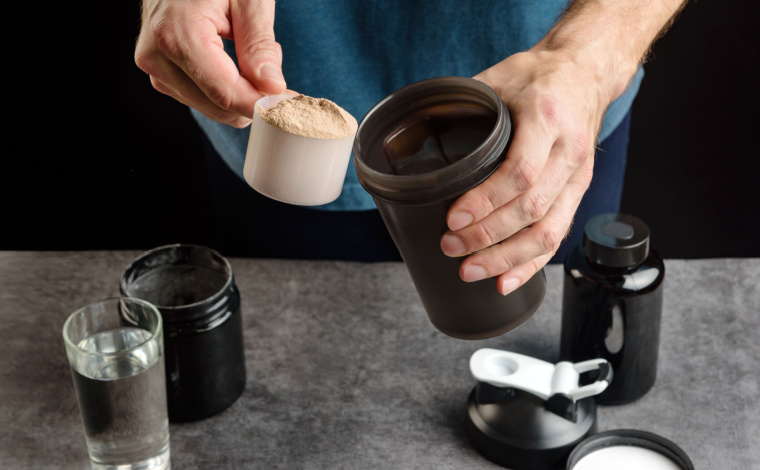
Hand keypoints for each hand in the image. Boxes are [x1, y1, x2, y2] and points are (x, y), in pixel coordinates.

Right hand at [135, 0, 285, 127]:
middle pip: (218, 105)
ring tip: (248, 50)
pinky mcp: (160, 73)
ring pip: (211, 107)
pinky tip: (232, 60)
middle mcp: (157, 56)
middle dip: (252, 94)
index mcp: (177, 34)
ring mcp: (155, 67)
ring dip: (240, 91)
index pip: (225, 92)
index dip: (260, 104)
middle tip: (272, 64)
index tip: (288, 104)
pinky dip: (225, 89)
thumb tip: (271, 88)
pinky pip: (201, 98)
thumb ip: (259, 44)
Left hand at [440, 48, 611, 294]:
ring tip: (471, 270)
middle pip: (532, 208)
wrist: (585, 71)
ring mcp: (577, 176)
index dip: (486, 202)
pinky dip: (532, 263)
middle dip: (488, 236)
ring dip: (508, 258)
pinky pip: (559, 235)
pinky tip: (507, 281)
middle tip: (451, 248)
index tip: (454, 219)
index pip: (520, 172)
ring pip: (549, 230)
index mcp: (547, 119)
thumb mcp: (499, 77)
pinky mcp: (578, 191)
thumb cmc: (539, 75)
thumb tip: (416, 131)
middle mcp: (568, 151)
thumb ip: (464, 106)